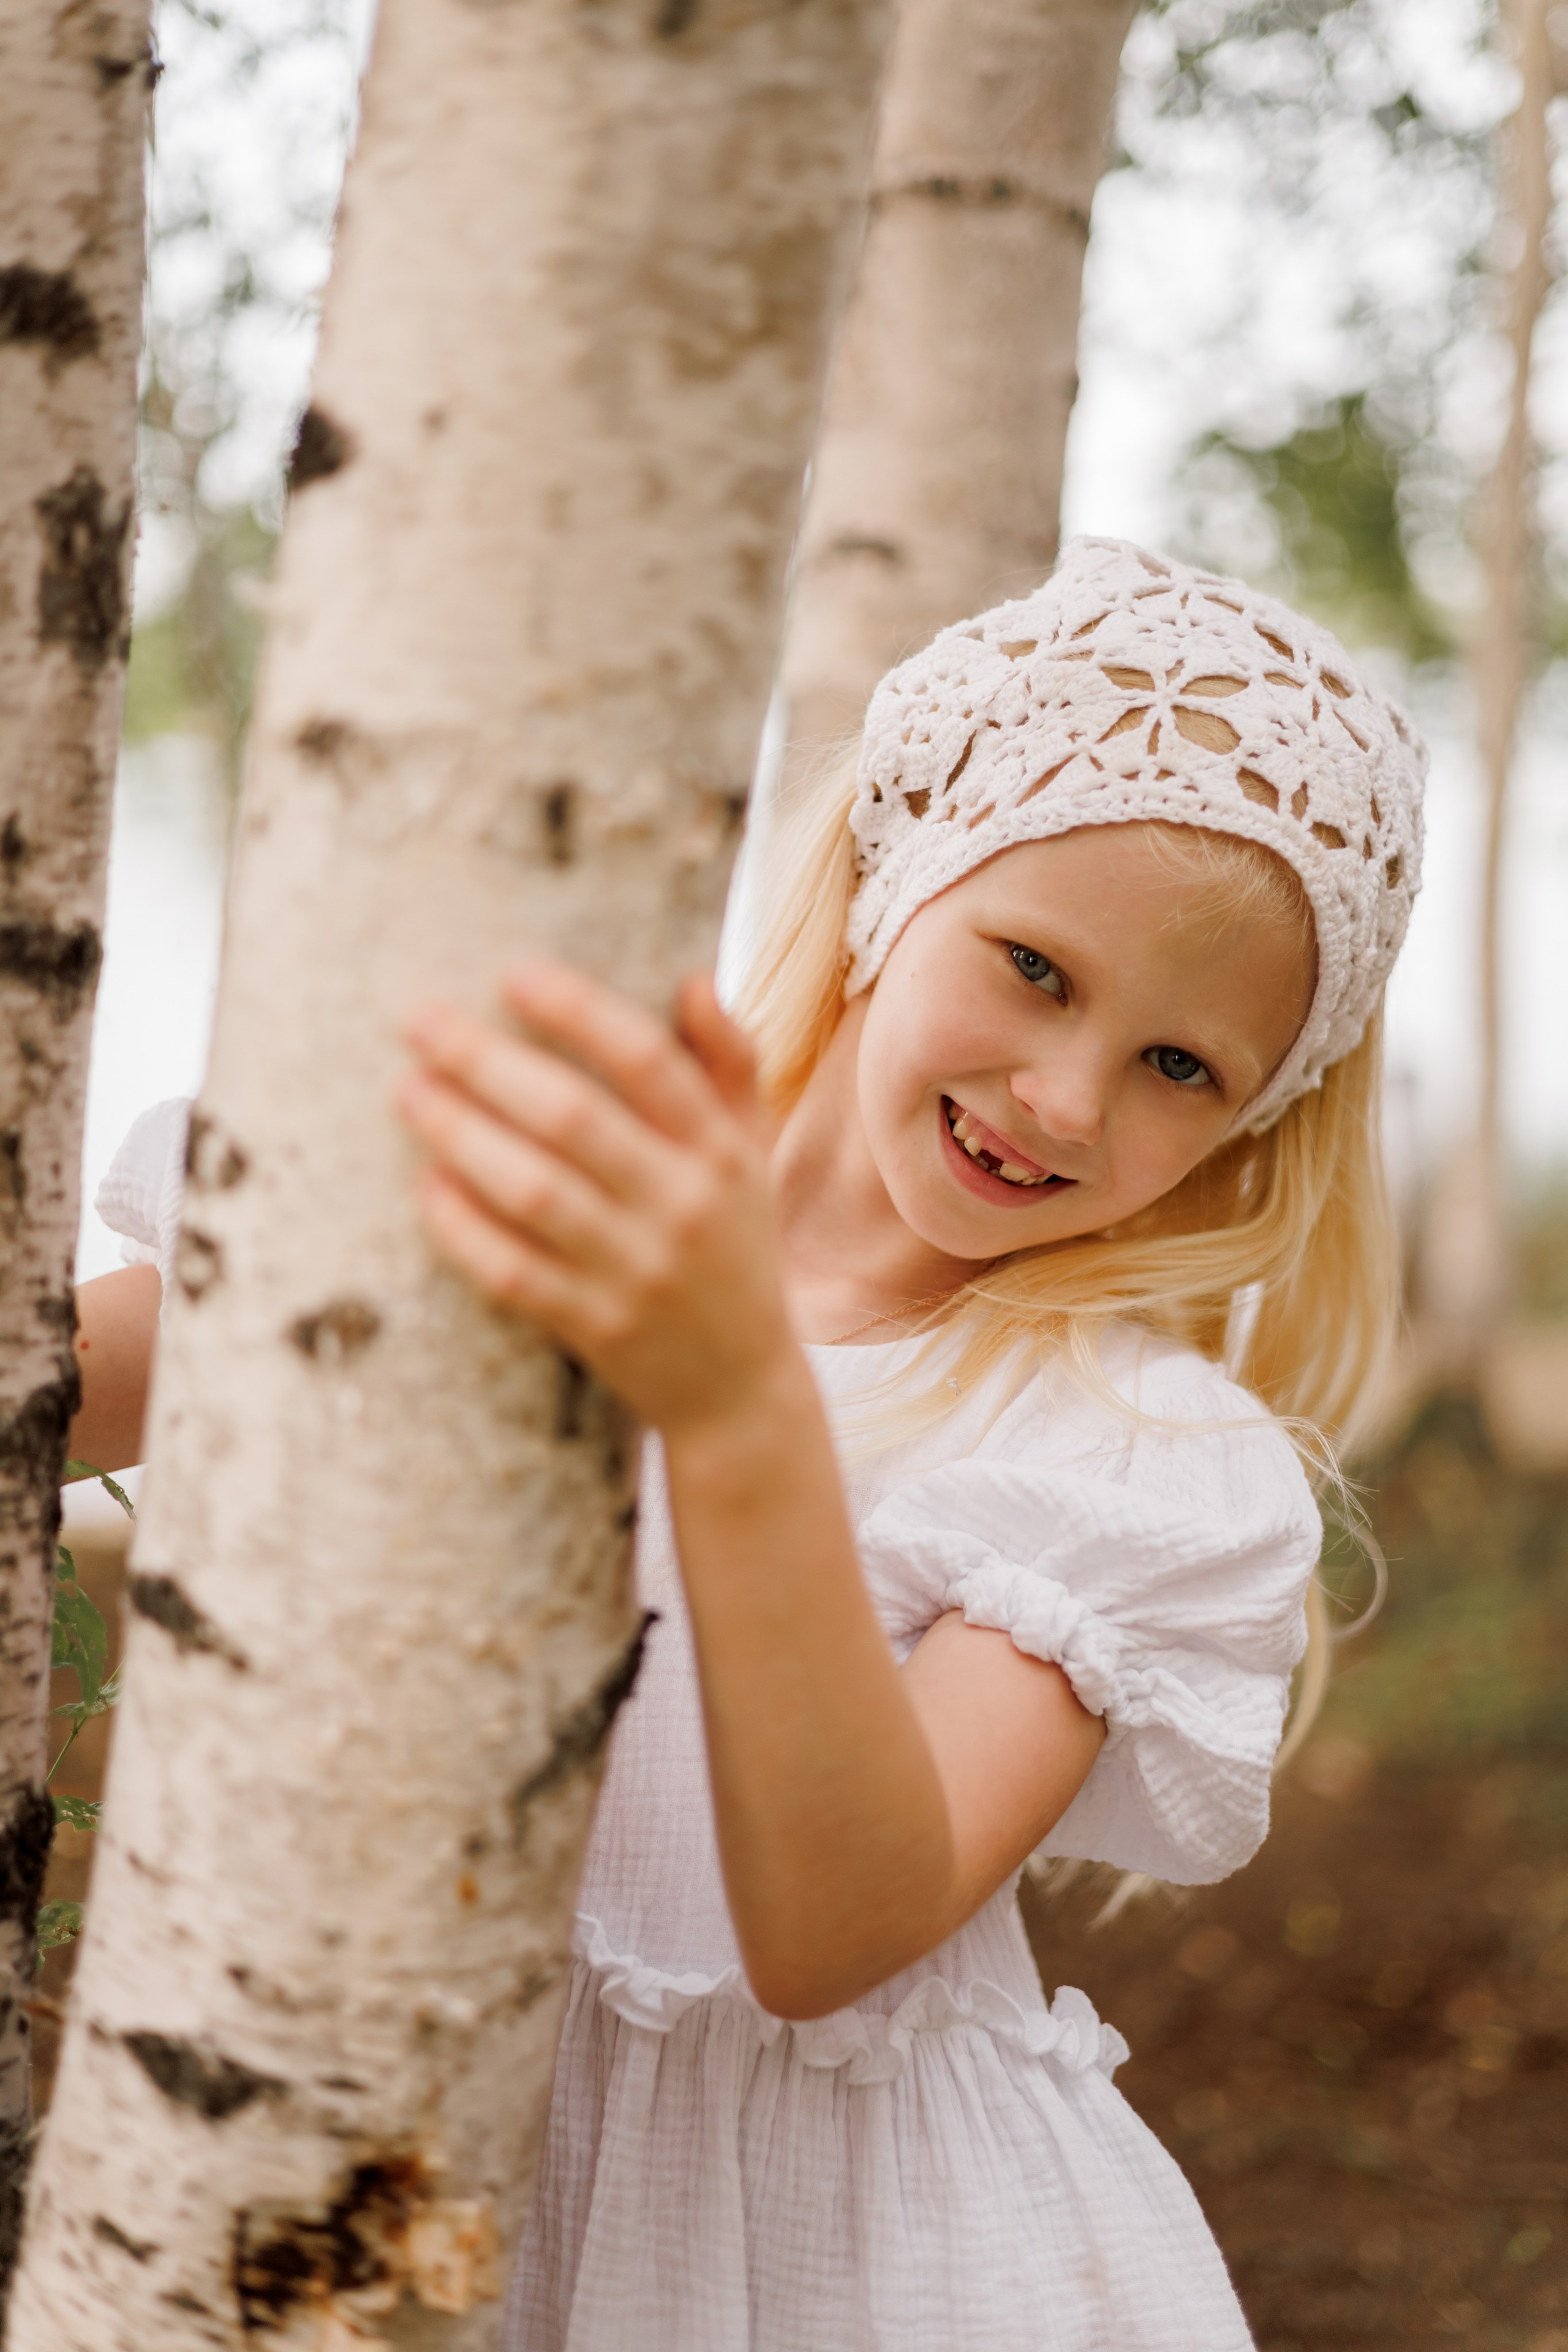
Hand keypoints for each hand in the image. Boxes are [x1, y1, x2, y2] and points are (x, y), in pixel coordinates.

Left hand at [396, 962, 800, 1436]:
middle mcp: (682, 1205)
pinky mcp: (595, 1327)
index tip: (513, 975)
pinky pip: (514, 1272)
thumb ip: (730, 1063)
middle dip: (488, 1063)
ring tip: (409, 1092)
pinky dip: (464, 1228)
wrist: (741, 1386)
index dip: (578, 1012)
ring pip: (533, 1192)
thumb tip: (693, 980)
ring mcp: (636, 1271)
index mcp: (720, 1150)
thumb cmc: (734, 1242)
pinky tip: (426, 1186)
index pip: (647, 1062)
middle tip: (421, 1022)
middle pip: (573, 1118)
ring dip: (461, 1136)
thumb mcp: (750, 1151)